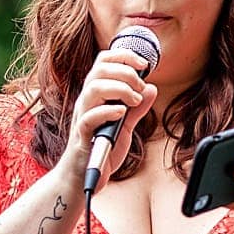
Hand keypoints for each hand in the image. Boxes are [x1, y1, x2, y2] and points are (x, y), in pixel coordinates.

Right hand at [62, 47, 157, 190]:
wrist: (83, 177)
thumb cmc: (101, 149)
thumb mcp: (125, 126)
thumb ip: (137, 108)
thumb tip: (152, 88)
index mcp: (96, 95)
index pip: (104, 62)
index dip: (124, 56)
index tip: (144, 64)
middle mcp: (86, 102)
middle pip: (100, 70)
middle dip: (125, 72)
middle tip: (140, 88)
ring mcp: (82, 117)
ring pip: (93, 88)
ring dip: (119, 89)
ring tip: (134, 101)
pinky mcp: (82, 136)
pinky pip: (90, 117)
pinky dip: (107, 111)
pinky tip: (122, 113)